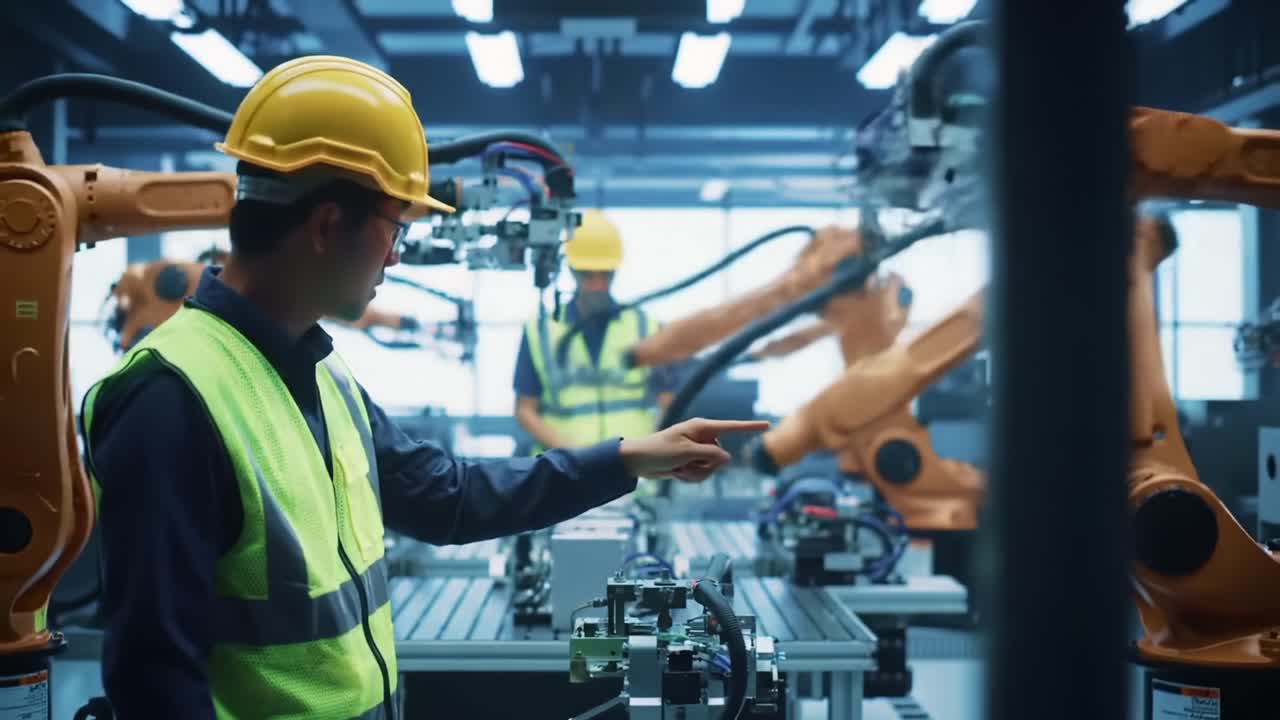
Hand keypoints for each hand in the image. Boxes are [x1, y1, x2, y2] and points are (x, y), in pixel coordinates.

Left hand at [619, 418, 770, 481]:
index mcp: (702, 428)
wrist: (639, 461)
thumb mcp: (685, 452)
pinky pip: (702, 475)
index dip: (750, 427)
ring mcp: (698, 451)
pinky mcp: (693, 462)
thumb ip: (709, 455)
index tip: (767, 424)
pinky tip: (676, 473)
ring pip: (712, 470)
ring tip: (678, 469)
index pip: (732, 427)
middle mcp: (703, 438)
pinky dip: (690, 478)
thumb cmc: (659, 450)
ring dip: (695, 474)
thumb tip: (728, 458)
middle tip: (685, 463)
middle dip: (705, 467)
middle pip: (721, 458)